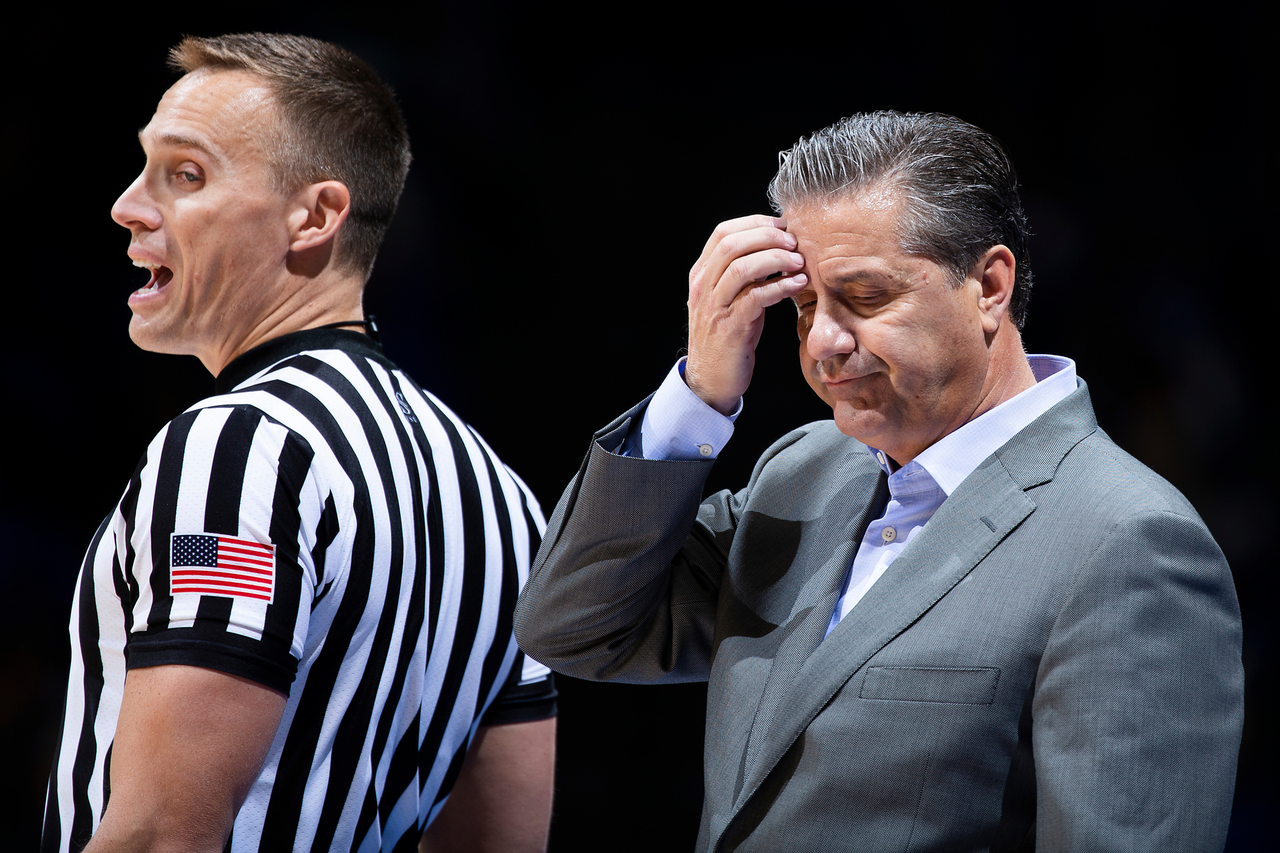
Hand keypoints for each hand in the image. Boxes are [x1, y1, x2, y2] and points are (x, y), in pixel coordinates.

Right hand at [685, 215, 806, 413]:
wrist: (711, 379)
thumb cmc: (729, 335)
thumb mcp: (730, 298)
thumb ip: (744, 272)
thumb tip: (777, 245)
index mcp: (701, 274)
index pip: (723, 232)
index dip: (755, 223)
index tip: (783, 227)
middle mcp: (703, 286)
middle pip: (732, 244)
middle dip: (768, 237)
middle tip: (795, 243)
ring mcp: (714, 307)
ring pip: (742, 268)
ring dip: (777, 260)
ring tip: (800, 263)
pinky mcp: (730, 327)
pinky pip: (756, 298)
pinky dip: (781, 286)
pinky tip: (798, 284)